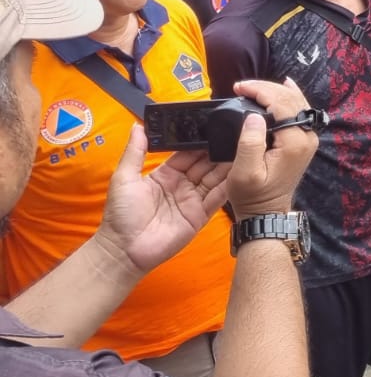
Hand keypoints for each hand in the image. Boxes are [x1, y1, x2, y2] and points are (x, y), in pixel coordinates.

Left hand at [94, 125, 231, 275]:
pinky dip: (229, 186)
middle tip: (235, 134)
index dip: (200, 142)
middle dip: (218, 151)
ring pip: (215, 178)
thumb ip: (135, 151)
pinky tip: (240, 172)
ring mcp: (193, 200)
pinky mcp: (200, 215)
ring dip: (228, 165)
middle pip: (205, 164)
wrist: (124, 250)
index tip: (214, 127)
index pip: (188, 153)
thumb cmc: (120, 215)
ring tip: (243, 149)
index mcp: (165, 174)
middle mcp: (182, 185)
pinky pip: (218, 197)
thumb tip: (138, 126)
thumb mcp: (124, 178)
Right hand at [227, 80, 318, 219]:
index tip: (238, 87)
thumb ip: (250, 143)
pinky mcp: (303, 140)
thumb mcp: (244, 173)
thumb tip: (254, 115)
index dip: (260, 90)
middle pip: (290, 99)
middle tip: (241, 86)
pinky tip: (283, 87)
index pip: (282, 103)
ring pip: (296, 102)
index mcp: (295, 142)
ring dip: (275, 91)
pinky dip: (287, 98)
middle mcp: (307, 137)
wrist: (266, 212)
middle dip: (266, 88)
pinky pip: (298, 112)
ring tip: (253, 87)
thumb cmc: (253, 195)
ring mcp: (308, 138)